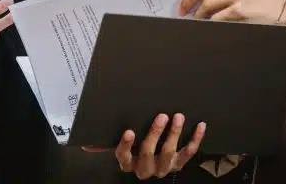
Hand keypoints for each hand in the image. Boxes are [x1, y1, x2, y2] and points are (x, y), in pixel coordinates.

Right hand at [84, 113, 205, 179]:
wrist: (152, 166)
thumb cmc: (132, 149)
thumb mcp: (118, 148)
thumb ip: (103, 145)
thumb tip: (85, 144)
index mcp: (128, 163)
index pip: (123, 156)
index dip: (126, 145)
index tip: (129, 131)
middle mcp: (145, 169)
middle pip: (148, 153)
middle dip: (155, 134)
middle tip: (161, 116)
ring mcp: (163, 167)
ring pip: (169, 154)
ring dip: (174, 135)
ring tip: (178, 117)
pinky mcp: (178, 164)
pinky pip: (188, 153)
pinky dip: (195, 140)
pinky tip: (200, 125)